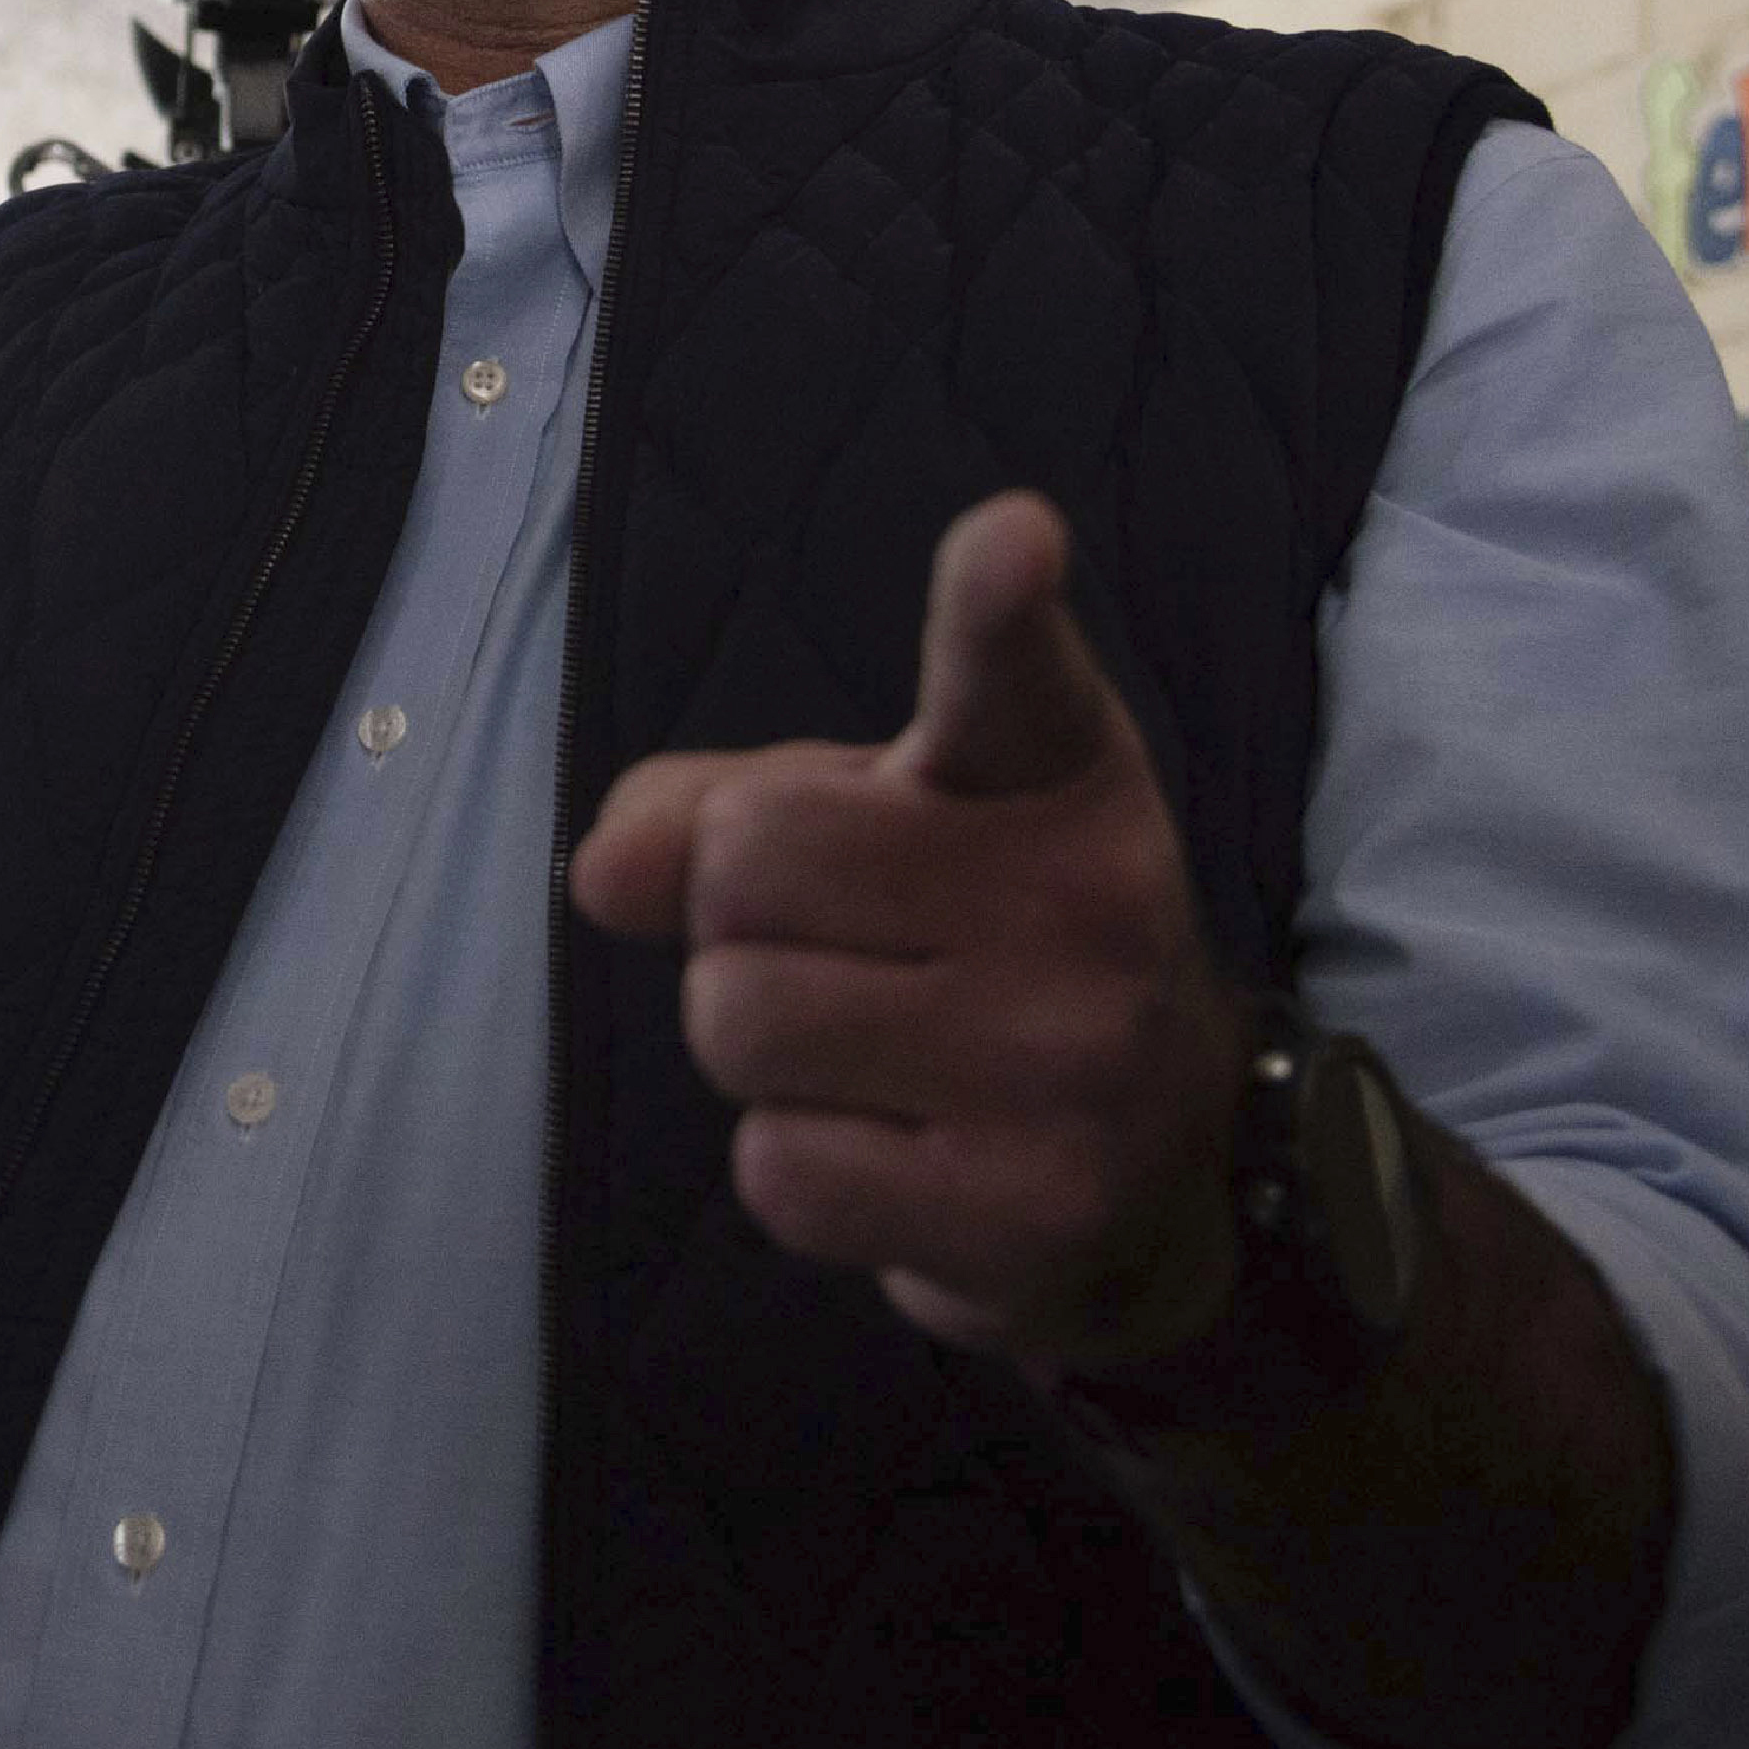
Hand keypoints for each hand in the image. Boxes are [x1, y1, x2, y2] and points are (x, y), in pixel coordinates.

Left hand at [574, 492, 1243, 1370]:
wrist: (1145, 1174)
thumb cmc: (969, 954)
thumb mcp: (865, 836)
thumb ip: (718, 811)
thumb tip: (603, 872)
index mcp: (1054, 770)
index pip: (1012, 671)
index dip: (997, 601)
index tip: (1011, 538)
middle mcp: (1090, 900)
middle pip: (742, 867)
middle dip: (739, 918)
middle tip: (850, 952)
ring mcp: (1072, 1063)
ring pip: (738, 1022)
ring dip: (756, 1049)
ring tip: (872, 1055)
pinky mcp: (1031, 1211)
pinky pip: (777, 1169)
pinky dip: (797, 1168)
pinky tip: (898, 1153)